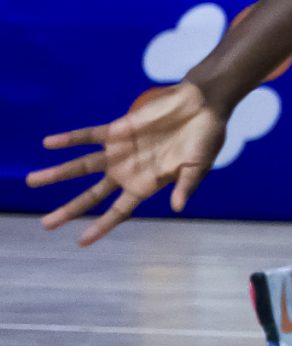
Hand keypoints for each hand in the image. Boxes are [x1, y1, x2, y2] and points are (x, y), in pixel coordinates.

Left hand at [31, 82, 227, 245]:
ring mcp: (119, 151)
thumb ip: (186, 185)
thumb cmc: (206, 137)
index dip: (101, 226)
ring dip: (57, 174)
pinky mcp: (117, 130)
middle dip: (69, 209)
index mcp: (147, 184)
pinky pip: (87, 136)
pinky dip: (68, 140)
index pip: (119, 211)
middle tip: (46, 224)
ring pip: (82, 167)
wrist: (203, 104)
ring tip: (31, 181)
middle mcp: (127, 171)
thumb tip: (177, 207)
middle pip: (92, 195)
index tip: (81, 241)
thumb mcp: (199, 165)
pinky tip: (48, 143)